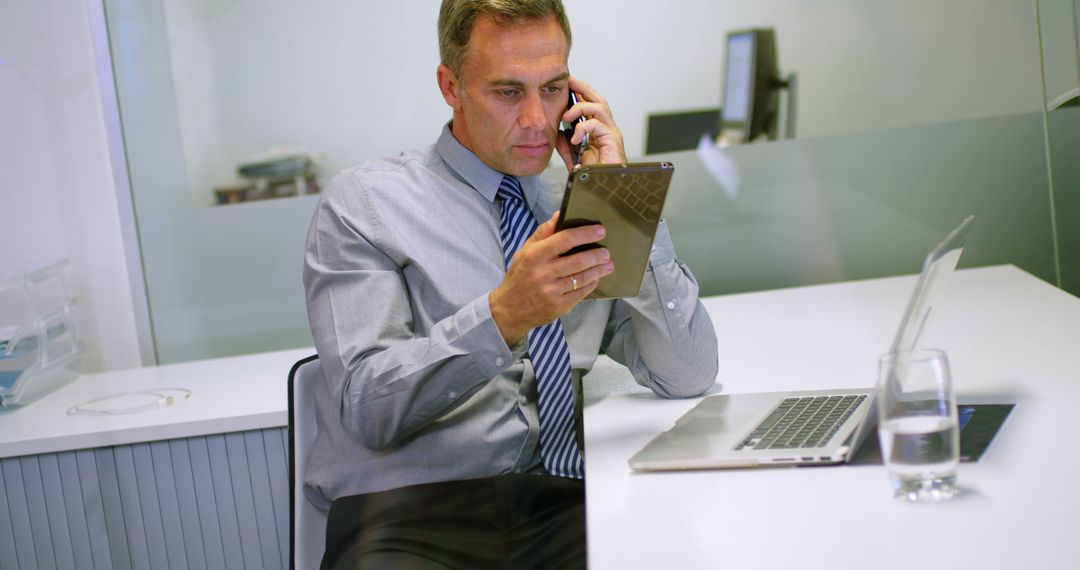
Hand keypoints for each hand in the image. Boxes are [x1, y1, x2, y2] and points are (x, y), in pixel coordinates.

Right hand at [489, 212, 614, 345]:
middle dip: (597, 255)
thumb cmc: (519, 276)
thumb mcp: (525, 251)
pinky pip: (581, 292)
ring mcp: (552, 291)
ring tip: (608, 264)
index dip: (585, 234)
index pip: (565, 239)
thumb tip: (560, 214)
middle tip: (606, 252)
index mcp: (534, 255)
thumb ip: (543, 233)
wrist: (510, 310)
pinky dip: (591, 284)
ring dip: (599, 269)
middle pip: (579, 260)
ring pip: (583, 277)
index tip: (600, 231)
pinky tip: (596, 278)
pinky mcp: (559, 306)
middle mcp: (543, 273)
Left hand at [556, 77, 626, 169]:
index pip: (590, 105)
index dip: (580, 93)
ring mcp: (612, 134)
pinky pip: (598, 125)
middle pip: (598, 100)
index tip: (566, 85)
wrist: (606, 190)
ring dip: (581, 107)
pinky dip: (583, 128)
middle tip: (569, 82)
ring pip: (600, 107)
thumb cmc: (594, 175)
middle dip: (583, 88)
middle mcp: (607, 129)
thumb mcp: (574, 158)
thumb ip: (566, 146)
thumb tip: (558, 132)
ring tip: (566, 117)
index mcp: (599, 131)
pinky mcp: (613, 141)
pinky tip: (574, 138)